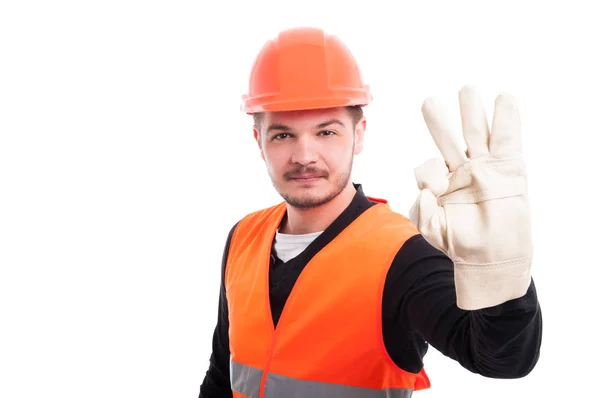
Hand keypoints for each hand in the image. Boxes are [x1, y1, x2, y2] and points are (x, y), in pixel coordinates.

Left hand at [409, 85, 532, 309]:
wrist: (491, 257)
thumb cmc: (461, 243)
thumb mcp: (433, 230)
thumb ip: (422, 213)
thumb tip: (424, 192)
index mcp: (442, 182)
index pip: (428, 167)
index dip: (428, 174)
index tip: (437, 190)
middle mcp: (462, 170)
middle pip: (449, 138)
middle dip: (440, 120)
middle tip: (429, 101)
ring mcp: (485, 166)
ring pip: (476, 133)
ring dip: (472, 111)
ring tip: (467, 90)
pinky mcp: (509, 167)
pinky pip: (507, 139)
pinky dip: (506, 119)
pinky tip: (504, 99)